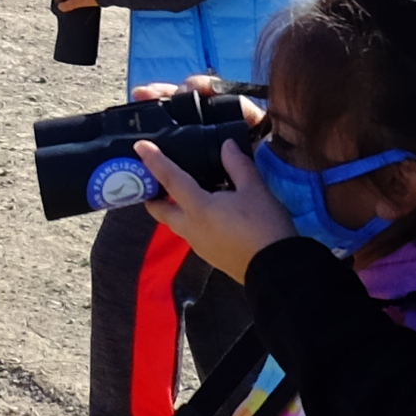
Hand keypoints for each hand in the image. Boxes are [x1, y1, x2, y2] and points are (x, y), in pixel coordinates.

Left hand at [144, 133, 292, 283]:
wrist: (276, 270)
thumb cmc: (264, 226)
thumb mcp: (255, 190)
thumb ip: (238, 165)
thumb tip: (226, 145)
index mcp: (198, 208)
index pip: (170, 179)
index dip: (154, 161)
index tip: (139, 147)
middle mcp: (191, 228)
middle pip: (160, 211)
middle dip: (153, 195)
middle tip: (155, 180)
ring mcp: (198, 245)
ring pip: (176, 223)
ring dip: (173, 208)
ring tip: (186, 192)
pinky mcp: (209, 255)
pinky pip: (192, 233)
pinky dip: (191, 220)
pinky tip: (209, 213)